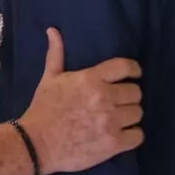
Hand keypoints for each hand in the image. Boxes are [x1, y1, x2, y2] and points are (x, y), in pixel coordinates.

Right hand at [15, 28, 144, 174]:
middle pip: (136, 92)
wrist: (36, 144)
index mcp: (90, 79)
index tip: (134, 75)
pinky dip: (132, 135)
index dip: (134, 70)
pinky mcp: (113, 144)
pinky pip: (138, 136)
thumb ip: (56, 54)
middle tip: (119, 101)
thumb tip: (53, 30)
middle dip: (129, 96)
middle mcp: (104, 98)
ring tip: (119, 119)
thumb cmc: (44, 109)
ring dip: (130, 115)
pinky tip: (122, 134)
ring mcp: (110, 122)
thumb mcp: (49, 79)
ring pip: (138, 113)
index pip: (125, 67)